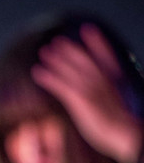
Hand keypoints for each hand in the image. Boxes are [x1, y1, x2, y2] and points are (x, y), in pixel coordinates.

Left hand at [31, 24, 142, 162]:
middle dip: (70, 49)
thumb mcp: (116, 107)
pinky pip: (61, 85)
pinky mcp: (81, 99)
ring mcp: (91, 88)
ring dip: (56, 60)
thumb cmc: (121, 126)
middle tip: (57, 41)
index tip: (89, 29)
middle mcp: (102, 80)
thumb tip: (99, 100)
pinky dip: (48, 77)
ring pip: (70, 70)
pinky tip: (37, 72)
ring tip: (44, 52)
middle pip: (84, 59)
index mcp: (113, 81)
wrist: (125, 133)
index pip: (105, 55)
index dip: (97, 42)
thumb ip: (107, 98)